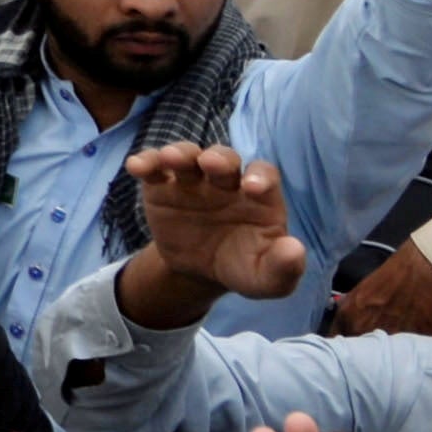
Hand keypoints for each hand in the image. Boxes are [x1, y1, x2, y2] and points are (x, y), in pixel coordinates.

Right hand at [121, 139, 312, 302]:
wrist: (199, 272)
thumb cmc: (242, 267)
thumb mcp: (266, 278)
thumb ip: (283, 268)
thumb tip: (294, 249)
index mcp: (258, 197)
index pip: (264, 175)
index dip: (260, 177)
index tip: (252, 188)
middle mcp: (226, 181)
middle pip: (224, 158)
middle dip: (218, 158)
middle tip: (210, 164)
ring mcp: (193, 181)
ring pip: (188, 155)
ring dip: (179, 152)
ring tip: (169, 159)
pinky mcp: (163, 187)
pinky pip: (154, 169)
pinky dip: (145, 162)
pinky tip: (137, 167)